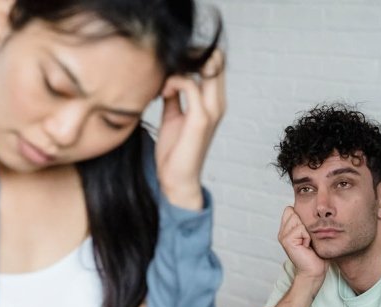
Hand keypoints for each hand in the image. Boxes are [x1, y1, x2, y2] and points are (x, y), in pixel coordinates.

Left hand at [156, 50, 225, 210]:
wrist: (176, 179)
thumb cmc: (175, 150)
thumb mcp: (173, 115)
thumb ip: (174, 95)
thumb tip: (167, 77)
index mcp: (213, 101)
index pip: (214, 63)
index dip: (193, 55)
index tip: (170, 64)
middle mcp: (218, 102)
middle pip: (216, 59)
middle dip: (189, 54)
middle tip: (167, 65)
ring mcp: (212, 110)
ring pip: (208, 66)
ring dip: (180, 66)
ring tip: (163, 81)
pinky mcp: (201, 118)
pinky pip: (190, 84)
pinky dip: (174, 81)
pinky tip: (162, 92)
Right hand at [278, 206, 327, 295]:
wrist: (314, 271)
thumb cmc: (317, 254)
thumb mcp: (312, 234)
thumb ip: (306, 222)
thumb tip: (313, 208)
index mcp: (287, 229)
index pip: (290, 209)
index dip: (301, 216)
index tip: (306, 232)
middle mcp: (283, 231)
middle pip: (294, 211)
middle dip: (305, 223)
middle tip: (307, 239)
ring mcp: (283, 236)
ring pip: (297, 219)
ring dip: (306, 230)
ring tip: (307, 242)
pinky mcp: (286, 240)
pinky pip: (300, 228)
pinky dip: (307, 236)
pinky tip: (306, 246)